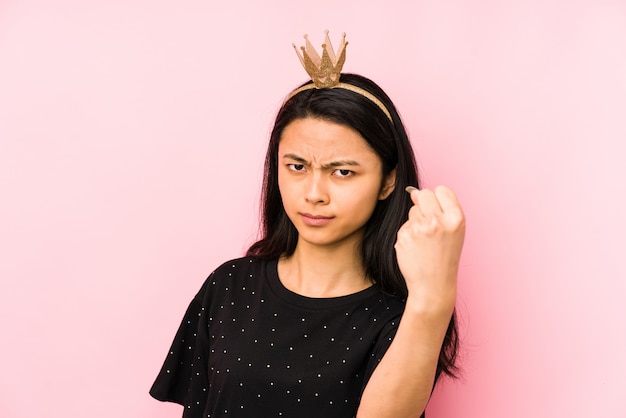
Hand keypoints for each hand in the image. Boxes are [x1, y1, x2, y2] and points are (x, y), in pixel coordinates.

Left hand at [394, 186, 465, 314]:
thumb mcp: (454, 231)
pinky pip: (405, 225)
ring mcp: (420, 228)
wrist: (433, 285)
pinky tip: (415, 248)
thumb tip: (415, 192)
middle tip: (429, 224)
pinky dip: (408, 234)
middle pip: (424, 194)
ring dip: (416, 221)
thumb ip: (441, 209)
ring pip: (413, 210)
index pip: (442, 189)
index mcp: (456, 218)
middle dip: (424, 204)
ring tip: (425, 240)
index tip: (439, 211)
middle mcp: (438, 221)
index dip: (439, 199)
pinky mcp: (404, 235)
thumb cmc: (445, 257)